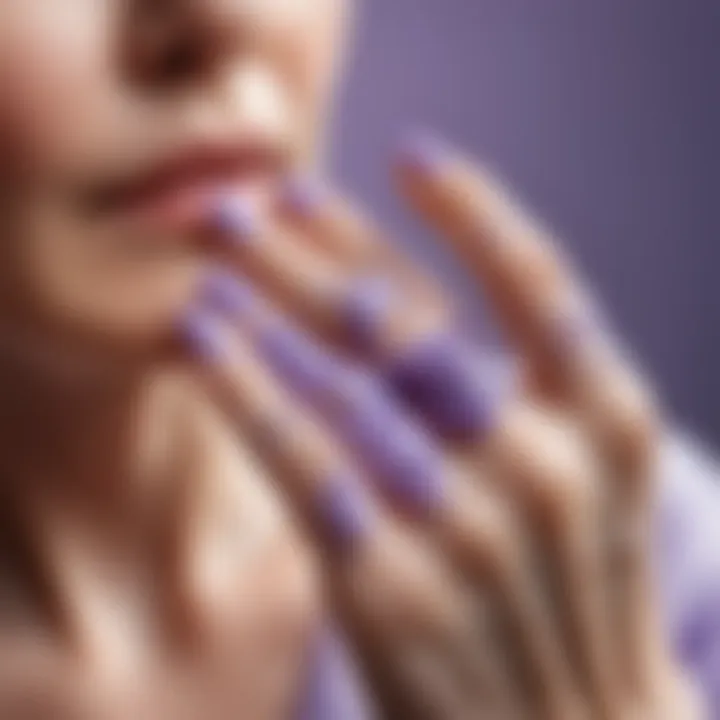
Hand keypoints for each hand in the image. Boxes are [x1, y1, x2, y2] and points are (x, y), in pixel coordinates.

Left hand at [181, 134, 700, 719]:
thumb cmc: (569, 593)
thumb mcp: (584, 478)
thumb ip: (515, 391)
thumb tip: (396, 298)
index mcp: (608, 420)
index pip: (541, 280)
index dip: (475, 210)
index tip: (412, 156)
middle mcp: (543, 463)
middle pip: (414, 322)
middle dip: (320, 249)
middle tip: (247, 197)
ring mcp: (470, 529)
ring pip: (350, 384)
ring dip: (271, 305)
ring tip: (213, 251)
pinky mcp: (394, 591)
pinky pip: (308, 467)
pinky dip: (252, 396)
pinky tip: (206, 341)